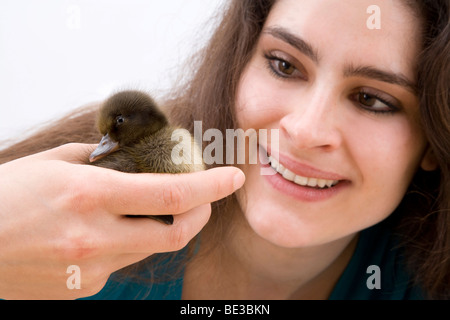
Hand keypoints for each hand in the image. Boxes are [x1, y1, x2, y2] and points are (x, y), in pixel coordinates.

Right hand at [0, 143, 244, 298]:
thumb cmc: (4, 197)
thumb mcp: (53, 164)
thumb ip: (100, 160)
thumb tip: (131, 157)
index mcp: (90, 196)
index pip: (172, 195)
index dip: (210, 187)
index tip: (232, 179)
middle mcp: (95, 237)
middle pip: (176, 233)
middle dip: (201, 213)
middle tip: (204, 198)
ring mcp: (91, 269)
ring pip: (151, 248)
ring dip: (165, 227)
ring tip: (152, 208)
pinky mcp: (84, 288)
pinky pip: (123, 262)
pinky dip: (129, 242)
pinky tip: (110, 230)